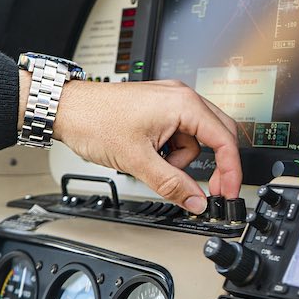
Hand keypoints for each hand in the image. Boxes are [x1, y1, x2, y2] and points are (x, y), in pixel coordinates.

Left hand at [21, 74, 241, 212]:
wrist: (68, 109)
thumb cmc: (95, 121)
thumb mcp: (138, 161)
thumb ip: (172, 184)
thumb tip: (196, 201)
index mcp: (183, 104)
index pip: (223, 140)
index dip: (230, 171)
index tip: (228, 192)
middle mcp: (181, 97)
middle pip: (217, 135)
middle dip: (213, 165)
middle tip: (208, 190)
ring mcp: (170, 100)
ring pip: (195, 138)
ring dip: (181, 158)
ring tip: (152, 163)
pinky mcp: (159, 108)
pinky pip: (179, 133)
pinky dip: (170, 150)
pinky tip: (149, 153)